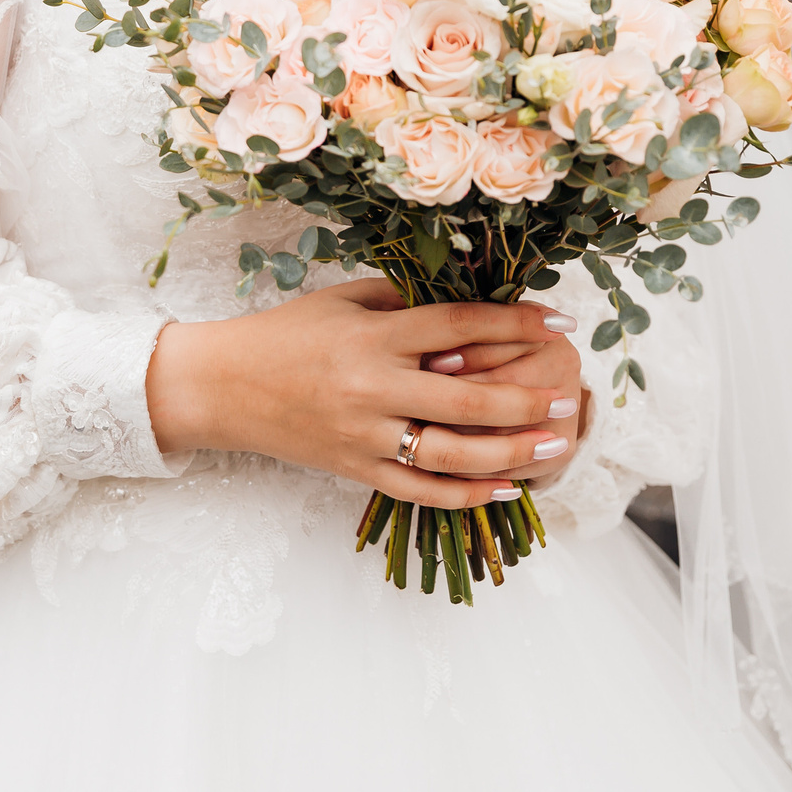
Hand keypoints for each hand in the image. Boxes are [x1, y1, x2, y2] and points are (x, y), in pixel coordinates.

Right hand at [145, 278, 580, 508]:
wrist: (221, 387)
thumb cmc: (286, 334)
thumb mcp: (341, 300)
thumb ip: (402, 300)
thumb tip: (468, 296)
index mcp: (373, 336)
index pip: (459, 325)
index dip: (517, 322)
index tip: (562, 320)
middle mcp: (372, 387)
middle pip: (468, 400)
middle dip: (528, 400)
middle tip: (569, 397)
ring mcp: (365, 435)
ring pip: (453, 455)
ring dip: (512, 453)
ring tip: (555, 445)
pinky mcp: (355, 471)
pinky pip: (422, 491)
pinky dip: (468, 495)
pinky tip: (506, 489)